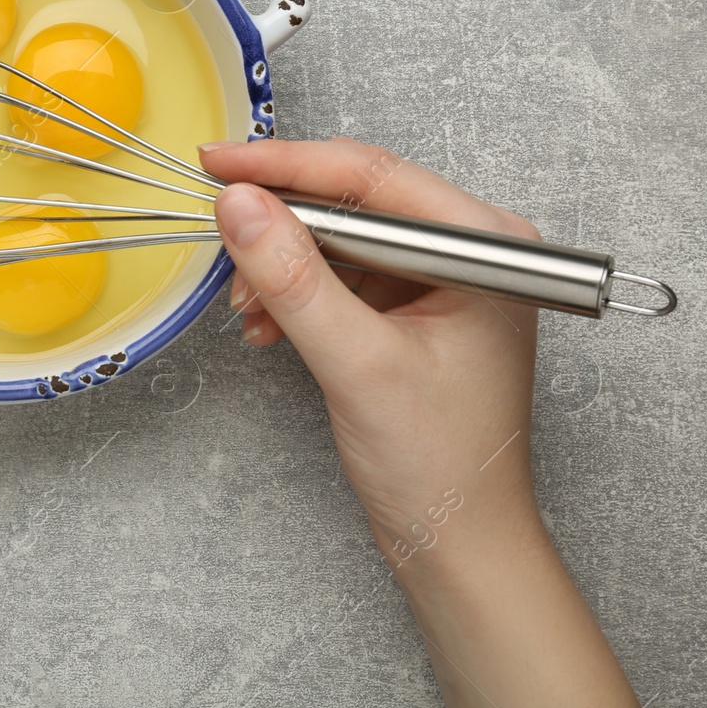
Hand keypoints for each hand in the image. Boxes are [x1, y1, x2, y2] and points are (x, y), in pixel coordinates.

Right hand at [199, 136, 637, 707]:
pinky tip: (268, 323)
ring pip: (339, 237)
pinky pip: (340, 273)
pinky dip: (296, 292)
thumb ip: (296, 279)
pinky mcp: (412, 307)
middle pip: (354, 200)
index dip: (289, 166)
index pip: (373, 177)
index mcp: (485, 246)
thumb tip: (241, 205)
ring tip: (249, 307)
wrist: (458, 543)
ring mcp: (439, 279)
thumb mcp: (358, 364)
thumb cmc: (442, 466)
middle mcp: (469, 250)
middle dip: (282, 224)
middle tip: (221, 233)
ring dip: (283, 265)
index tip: (221, 164)